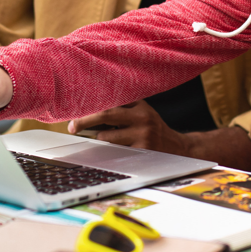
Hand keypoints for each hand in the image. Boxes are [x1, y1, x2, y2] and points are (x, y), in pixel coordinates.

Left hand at [69, 101, 193, 155]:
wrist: (178, 147)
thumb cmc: (152, 128)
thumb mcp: (142, 111)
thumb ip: (123, 107)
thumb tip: (89, 111)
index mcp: (139, 104)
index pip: (111, 100)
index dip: (91, 105)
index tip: (76, 109)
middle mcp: (142, 117)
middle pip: (106, 114)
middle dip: (85, 120)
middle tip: (72, 127)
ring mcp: (143, 134)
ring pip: (107, 136)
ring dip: (101, 139)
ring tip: (108, 139)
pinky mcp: (142, 150)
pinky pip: (116, 151)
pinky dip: (109, 151)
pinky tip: (113, 151)